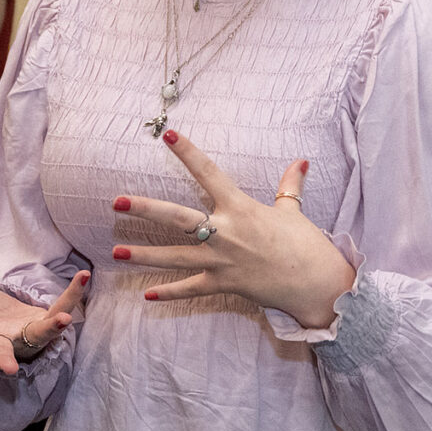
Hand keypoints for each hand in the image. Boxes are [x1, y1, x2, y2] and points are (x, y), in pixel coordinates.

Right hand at [0, 247, 88, 375]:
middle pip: (0, 350)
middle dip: (3, 359)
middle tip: (8, 369)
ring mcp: (23, 333)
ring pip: (37, 335)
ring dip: (50, 329)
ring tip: (63, 320)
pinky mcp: (43, 322)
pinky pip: (60, 308)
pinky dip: (72, 294)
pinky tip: (83, 277)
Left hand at [117, 129, 357, 329]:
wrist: (315, 283)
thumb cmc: (305, 244)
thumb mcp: (293, 211)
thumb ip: (290, 185)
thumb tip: (300, 161)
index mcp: (240, 208)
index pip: (208, 173)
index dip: (187, 152)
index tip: (167, 135)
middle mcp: (225, 233)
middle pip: (177, 218)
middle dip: (146, 209)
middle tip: (116, 202)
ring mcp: (221, 261)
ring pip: (175, 256)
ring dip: (144, 255)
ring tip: (117, 251)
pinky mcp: (224, 284)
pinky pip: (191, 289)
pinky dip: (170, 293)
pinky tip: (148, 296)